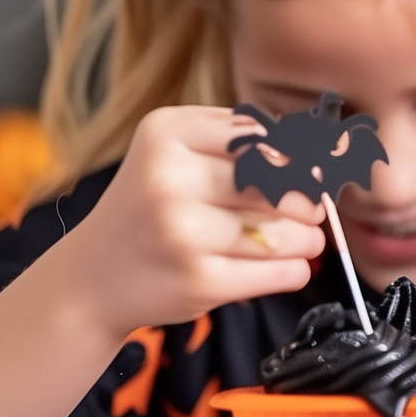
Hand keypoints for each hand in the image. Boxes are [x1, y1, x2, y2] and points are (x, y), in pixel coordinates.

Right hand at [50, 105, 327, 338]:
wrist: (93, 277)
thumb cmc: (153, 206)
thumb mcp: (177, 152)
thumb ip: (241, 139)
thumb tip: (322, 149)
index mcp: (166, 134)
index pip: (266, 138)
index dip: (299, 158)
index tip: (310, 173)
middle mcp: (169, 180)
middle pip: (282, 184)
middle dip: (308, 201)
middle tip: (308, 211)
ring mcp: (183, 234)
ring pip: (290, 232)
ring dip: (308, 239)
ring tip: (299, 239)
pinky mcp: (200, 282)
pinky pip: (284, 272)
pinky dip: (296, 269)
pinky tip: (285, 264)